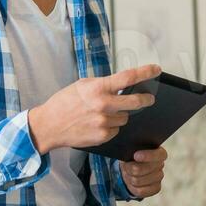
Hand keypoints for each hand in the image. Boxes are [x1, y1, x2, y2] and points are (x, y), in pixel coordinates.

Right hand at [27, 65, 160, 154]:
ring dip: (120, 115)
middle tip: (149, 99)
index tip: (156, 69)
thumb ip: (103, 85)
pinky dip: (111, 126)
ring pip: (125, 117)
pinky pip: (116, 129)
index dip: (145, 72)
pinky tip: (96, 124)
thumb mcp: (82, 85)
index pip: (128, 77)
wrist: (49, 125)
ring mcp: (103, 122)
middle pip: (136, 101)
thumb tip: (123, 84)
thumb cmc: (65, 102)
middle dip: (145, 99)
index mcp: (98, 88)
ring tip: (102, 114)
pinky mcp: (102, 136)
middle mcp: (103, 105)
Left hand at [120, 146, 167, 198]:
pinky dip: (131, 187)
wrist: (129, 168)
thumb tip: (124, 143)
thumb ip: (131, 146)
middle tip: (125, 166)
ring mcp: (159, 177)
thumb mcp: (130, 148)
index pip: (159, 155)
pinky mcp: (155, 188)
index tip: (135, 155)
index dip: (148, 156)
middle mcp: (161, 165)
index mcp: (159, 152)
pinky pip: (140, 191)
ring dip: (129, 177)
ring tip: (126, 173)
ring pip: (139, 180)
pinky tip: (129, 182)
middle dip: (131, 168)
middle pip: (146, 169)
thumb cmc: (130, 156)